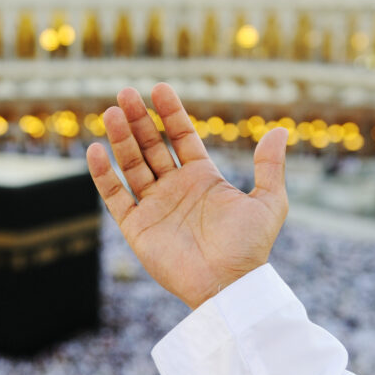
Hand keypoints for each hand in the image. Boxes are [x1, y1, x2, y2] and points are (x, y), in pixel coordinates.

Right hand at [86, 83, 288, 309]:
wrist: (228, 285)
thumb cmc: (250, 247)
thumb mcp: (269, 202)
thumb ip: (270, 166)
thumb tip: (279, 131)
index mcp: (203, 178)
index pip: (181, 137)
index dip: (170, 113)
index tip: (159, 89)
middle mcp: (175, 189)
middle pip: (152, 146)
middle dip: (139, 120)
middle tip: (126, 93)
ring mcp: (154, 207)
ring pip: (132, 165)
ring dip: (121, 139)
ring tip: (112, 113)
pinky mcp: (137, 228)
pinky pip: (116, 197)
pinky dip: (103, 175)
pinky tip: (96, 150)